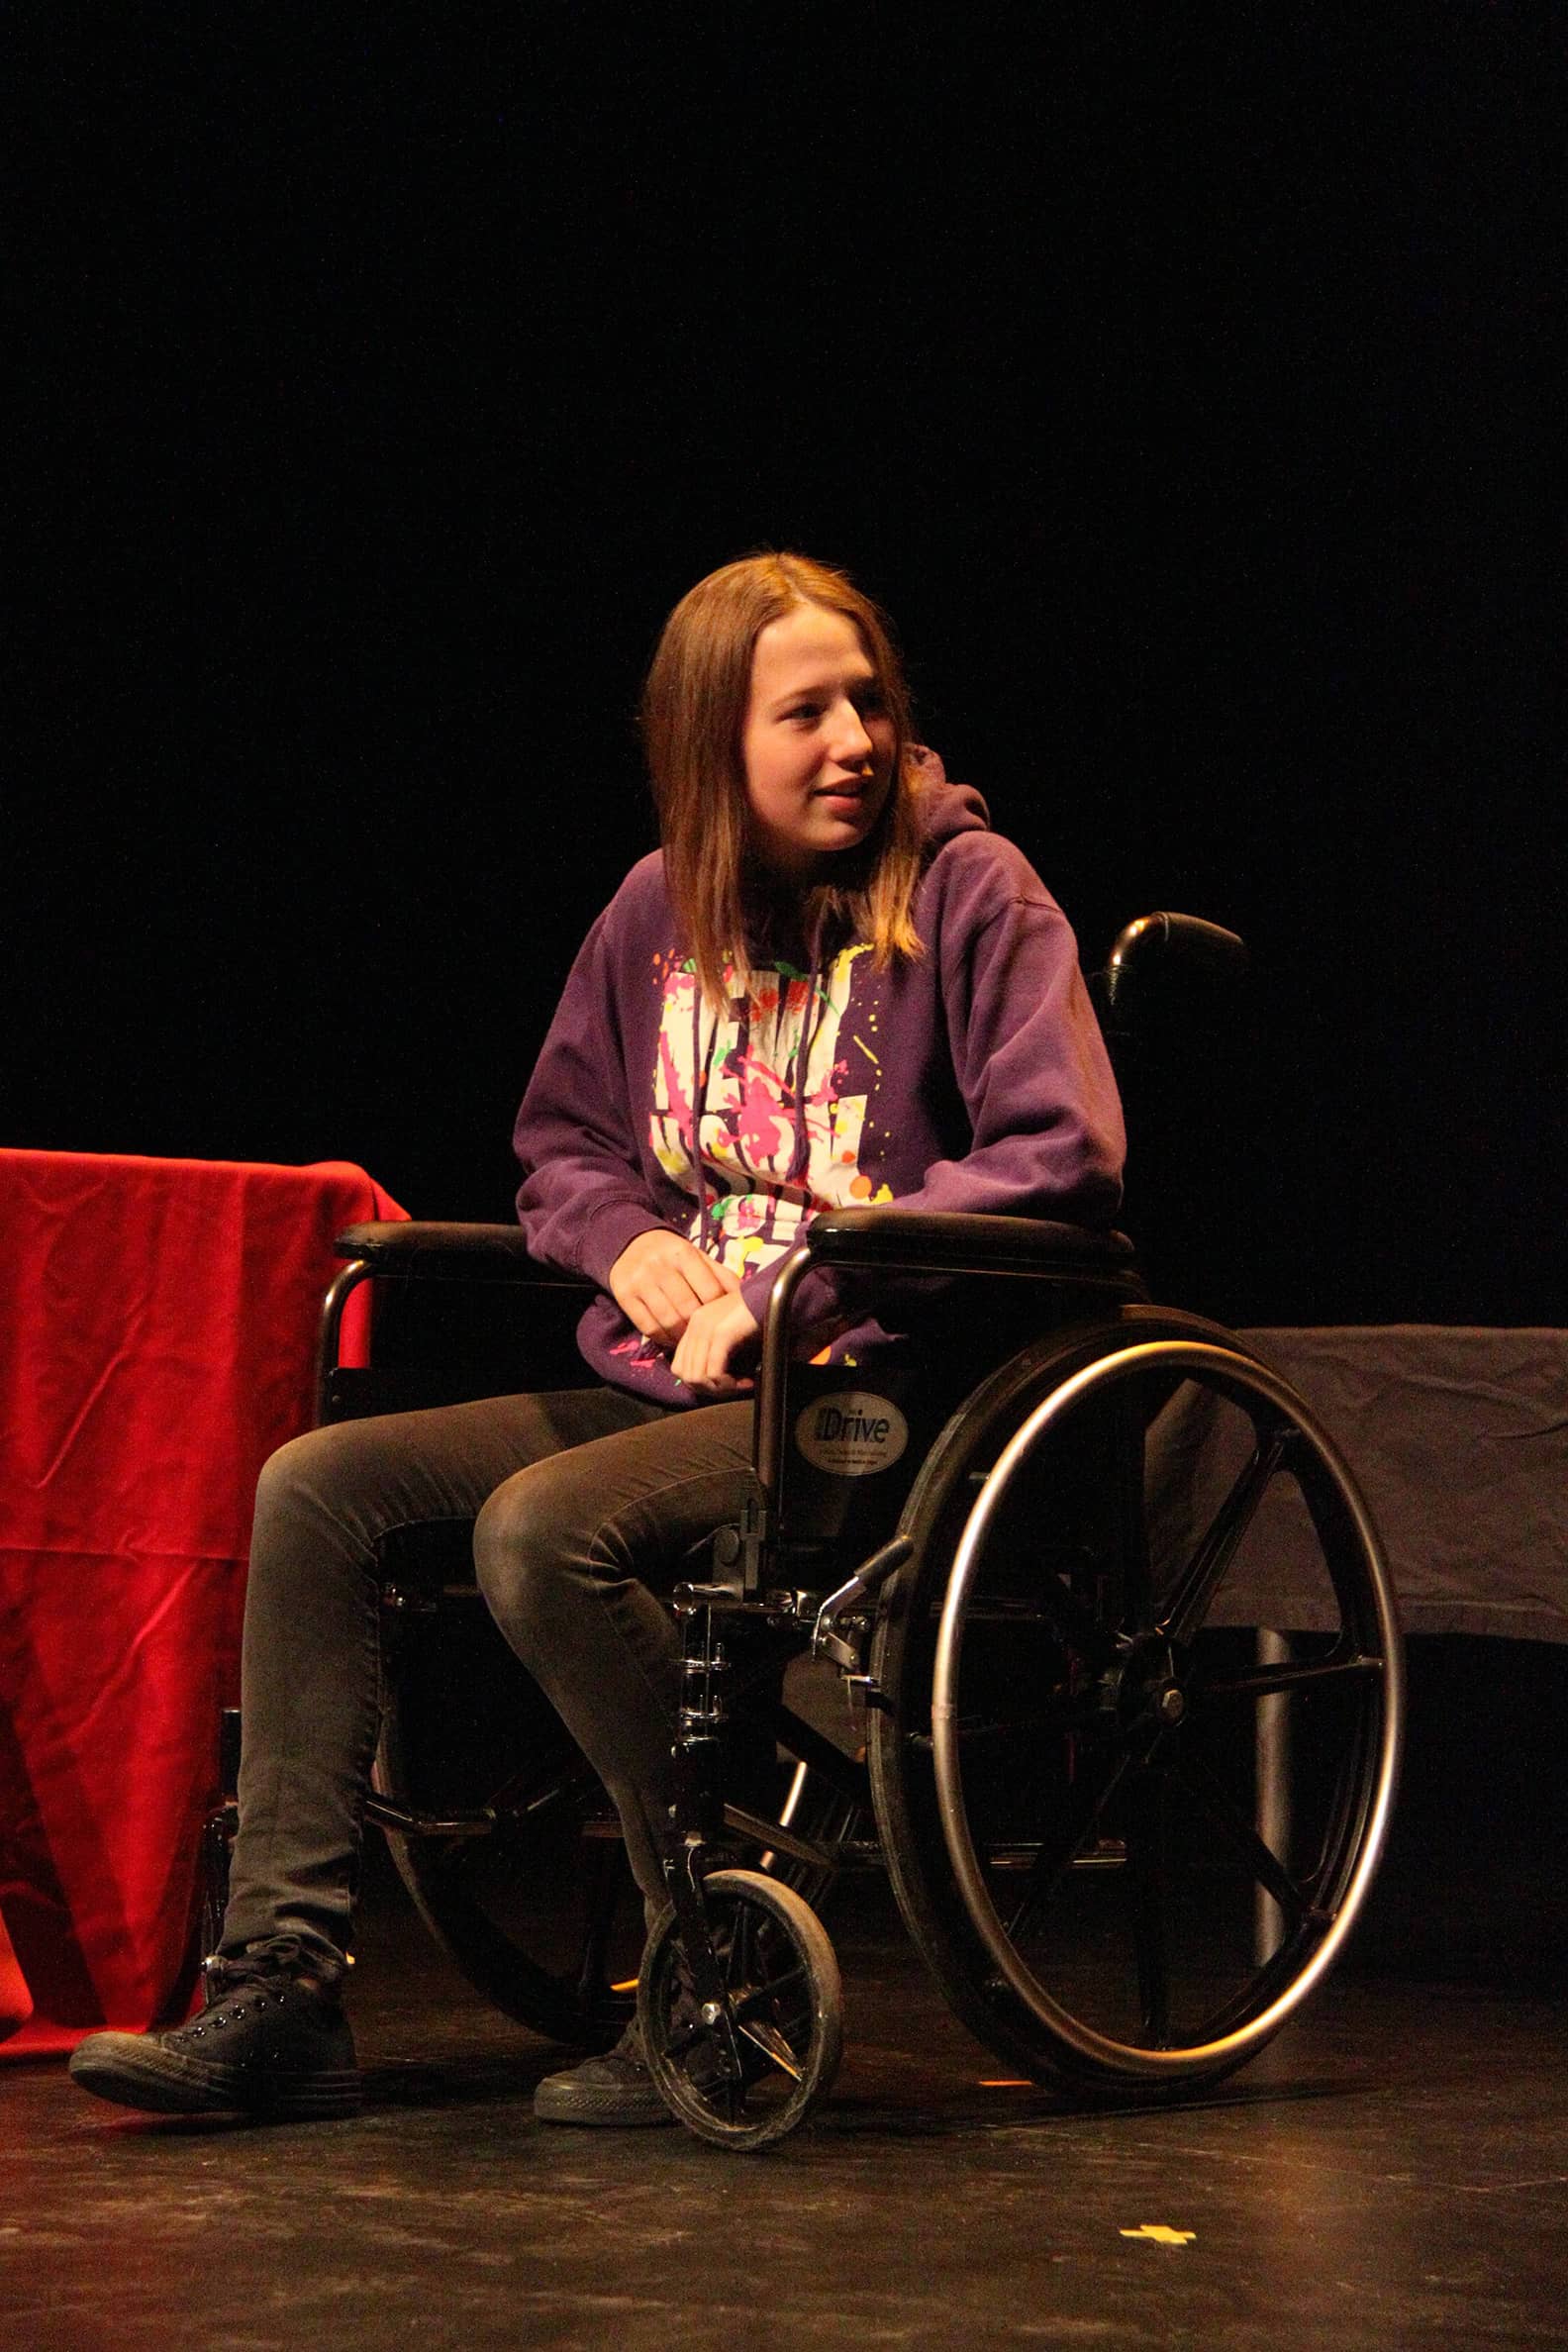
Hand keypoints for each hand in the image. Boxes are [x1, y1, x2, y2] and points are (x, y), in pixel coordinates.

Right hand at [608, 1227, 739, 1349]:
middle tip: (707, 1335)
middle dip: (700, 1327)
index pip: (709, 1290)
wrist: (629, 1243)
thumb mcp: (696, 1256)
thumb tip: (743, 1298)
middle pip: (688, 1308)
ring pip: (668, 1320)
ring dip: (683, 1337)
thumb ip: (718, 1274)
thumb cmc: (671, 1254)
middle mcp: (659, 1265)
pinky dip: (664, 1338)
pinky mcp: (624, 1295)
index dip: (718, 1310)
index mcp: (683, 1252)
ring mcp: (639, 1281)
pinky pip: (648, 1327)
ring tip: (691, 1340)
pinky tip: (673, 1339)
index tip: (722, 1319)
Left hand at [669, 1291, 759, 1394]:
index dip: (700, 1384)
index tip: (725, 1385)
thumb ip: (715, 1350)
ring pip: (697, 1377)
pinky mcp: (721, 1333)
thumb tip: (712, 1381)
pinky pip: (714, 1372)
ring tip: (742, 1384)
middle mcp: (696, 1325)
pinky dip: (730, 1384)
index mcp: (695, 1324)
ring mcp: (706, 1328)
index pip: (679, 1367)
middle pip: (686, 1375)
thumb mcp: (730, 1333)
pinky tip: (747, 1381)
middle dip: (711, 1389)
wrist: (777, 1295)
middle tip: (735, 1388)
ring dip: (721, 1388)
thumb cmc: (759, 1316)